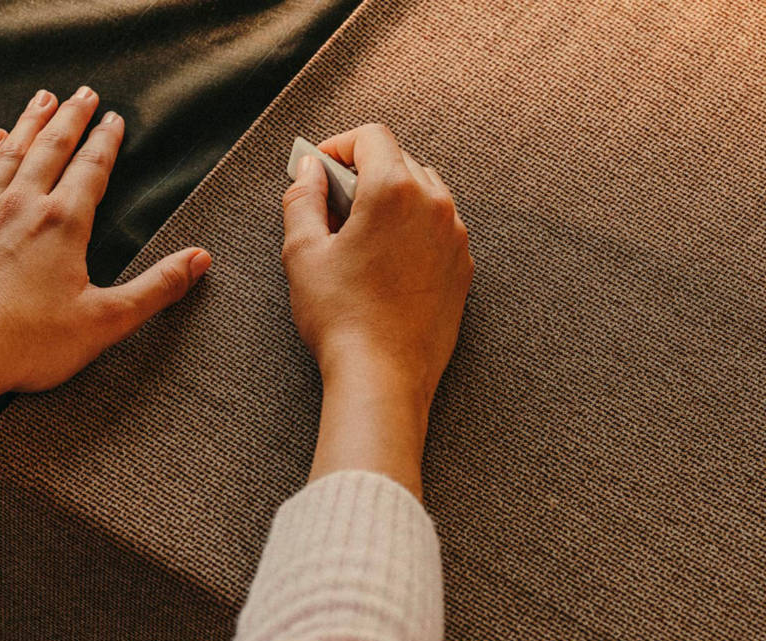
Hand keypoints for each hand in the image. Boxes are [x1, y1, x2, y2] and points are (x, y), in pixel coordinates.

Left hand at [0, 86, 211, 446]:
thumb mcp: (106, 321)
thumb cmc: (30, 344)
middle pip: (50, 147)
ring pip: (10, 152)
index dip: (106, 140)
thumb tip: (199, 260)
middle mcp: (22, 206)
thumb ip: (156, 288)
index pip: (91, 168)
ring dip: (30, 122)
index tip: (114, 118)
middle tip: (83, 92)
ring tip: (42, 99)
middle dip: (70, 117)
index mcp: (63, 224)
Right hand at [281, 123, 471, 408]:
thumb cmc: (341, 318)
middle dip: (364, 174)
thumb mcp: (302, 254)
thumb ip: (302, 199)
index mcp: (394, 190)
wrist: (383, 377)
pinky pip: (438, 229)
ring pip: (423, 194)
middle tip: (331, 205)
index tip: (319, 167)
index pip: (371, 137)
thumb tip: (308, 171)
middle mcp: (434, 204)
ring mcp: (455, 237)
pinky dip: (412, 231)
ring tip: (359, 236)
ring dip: (391, 201)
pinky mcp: (463, 267)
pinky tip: (385, 263)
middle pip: (399, 161)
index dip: (338, 146)